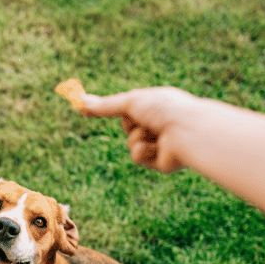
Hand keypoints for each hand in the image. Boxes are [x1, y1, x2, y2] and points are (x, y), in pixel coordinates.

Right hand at [80, 87, 204, 172]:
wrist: (186, 131)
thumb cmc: (162, 110)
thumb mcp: (129, 103)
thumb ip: (104, 106)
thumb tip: (78, 101)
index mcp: (157, 105)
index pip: (131, 109)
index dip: (119, 110)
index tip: (96, 110)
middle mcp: (160, 123)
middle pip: (129, 127)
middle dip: (130, 125)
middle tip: (139, 121)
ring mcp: (161, 143)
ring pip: (131, 143)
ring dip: (136, 138)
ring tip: (152, 133)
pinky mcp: (161, 162)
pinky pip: (138, 157)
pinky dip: (142, 151)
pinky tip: (155, 147)